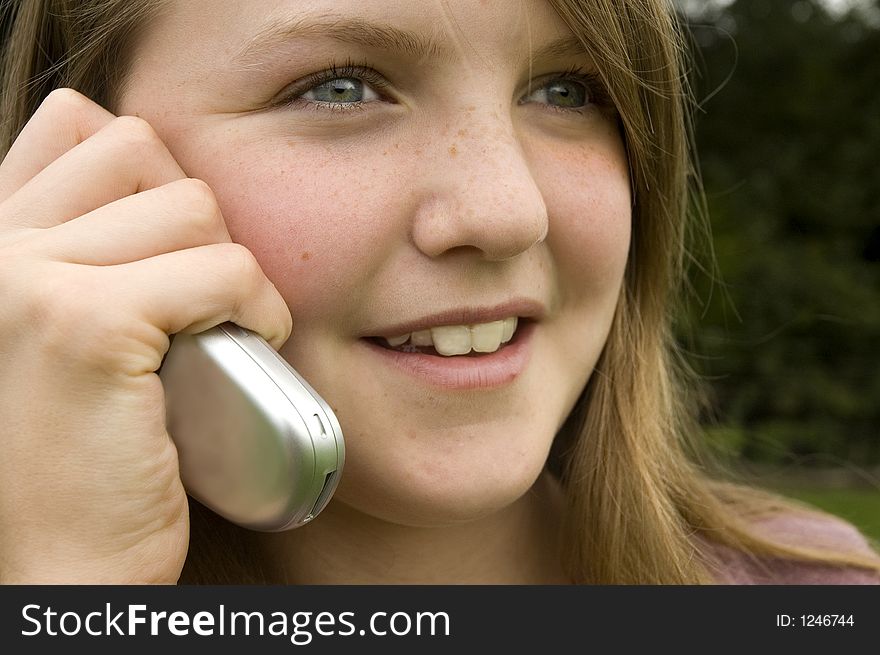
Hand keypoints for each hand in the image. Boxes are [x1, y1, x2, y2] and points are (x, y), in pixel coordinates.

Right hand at [0, 89, 290, 582]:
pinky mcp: (86, 325)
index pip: (78, 126)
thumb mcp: (71, 334)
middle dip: (194, 219)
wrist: (60, 564)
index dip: (150, 178)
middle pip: (140, 148)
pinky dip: (256, 308)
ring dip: (230, 267)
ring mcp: (27, 279)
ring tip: (219, 329)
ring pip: (191, 206)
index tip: (173, 254)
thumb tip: (166, 183)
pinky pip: (222, 270)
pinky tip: (246, 349)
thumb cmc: (85, 455)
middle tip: (199, 297)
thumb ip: (92, 253)